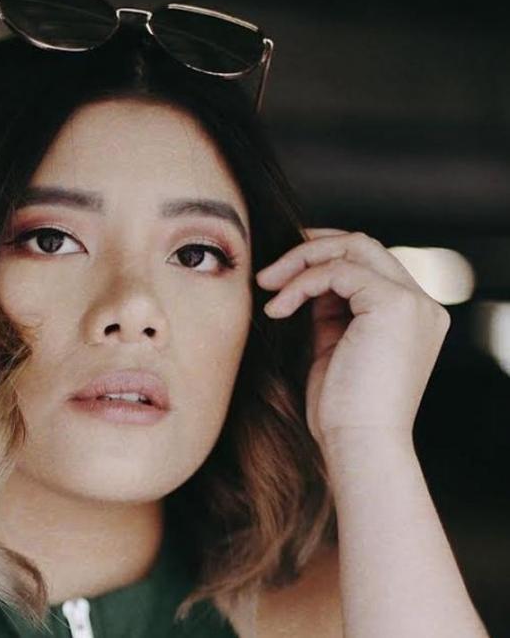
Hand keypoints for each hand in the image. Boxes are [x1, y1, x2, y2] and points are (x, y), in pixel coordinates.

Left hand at [255, 228, 451, 449]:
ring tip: (266, 286)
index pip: (367, 263)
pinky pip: (337, 271)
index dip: (322, 259)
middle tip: (268, 273)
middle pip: (363, 245)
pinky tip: (278, 307)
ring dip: (301, 261)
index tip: (281, 274)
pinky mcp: (395, 304)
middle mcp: (421, 304)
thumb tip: (302, 280)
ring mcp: (413, 302)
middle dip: (310, 250)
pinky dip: (301, 283)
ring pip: (352, 247)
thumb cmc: (340, 410)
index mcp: (412, 316)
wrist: (358, 444)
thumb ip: (329, 311)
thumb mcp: (334, 348)